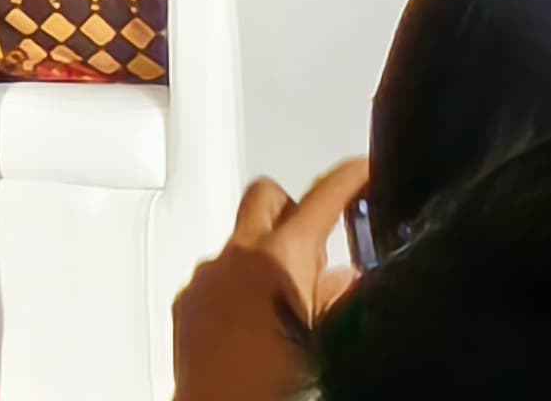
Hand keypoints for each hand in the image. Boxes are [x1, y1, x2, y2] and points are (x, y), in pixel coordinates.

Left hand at [169, 162, 369, 400]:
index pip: (322, 198)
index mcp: (279, 259)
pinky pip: (218, 275)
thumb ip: (341, 298)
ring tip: (291, 296)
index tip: (363, 170)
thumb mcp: (331, 339)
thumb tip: (347, 277)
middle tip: (321, 240)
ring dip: (266, 254)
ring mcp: (206, 278)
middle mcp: (236, 258)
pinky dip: (240, 284)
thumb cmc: (278, 385)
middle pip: (267, 198)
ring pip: (240, 240)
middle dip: (296, 208)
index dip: (348, 178)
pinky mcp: (187, 303)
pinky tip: (258, 320)